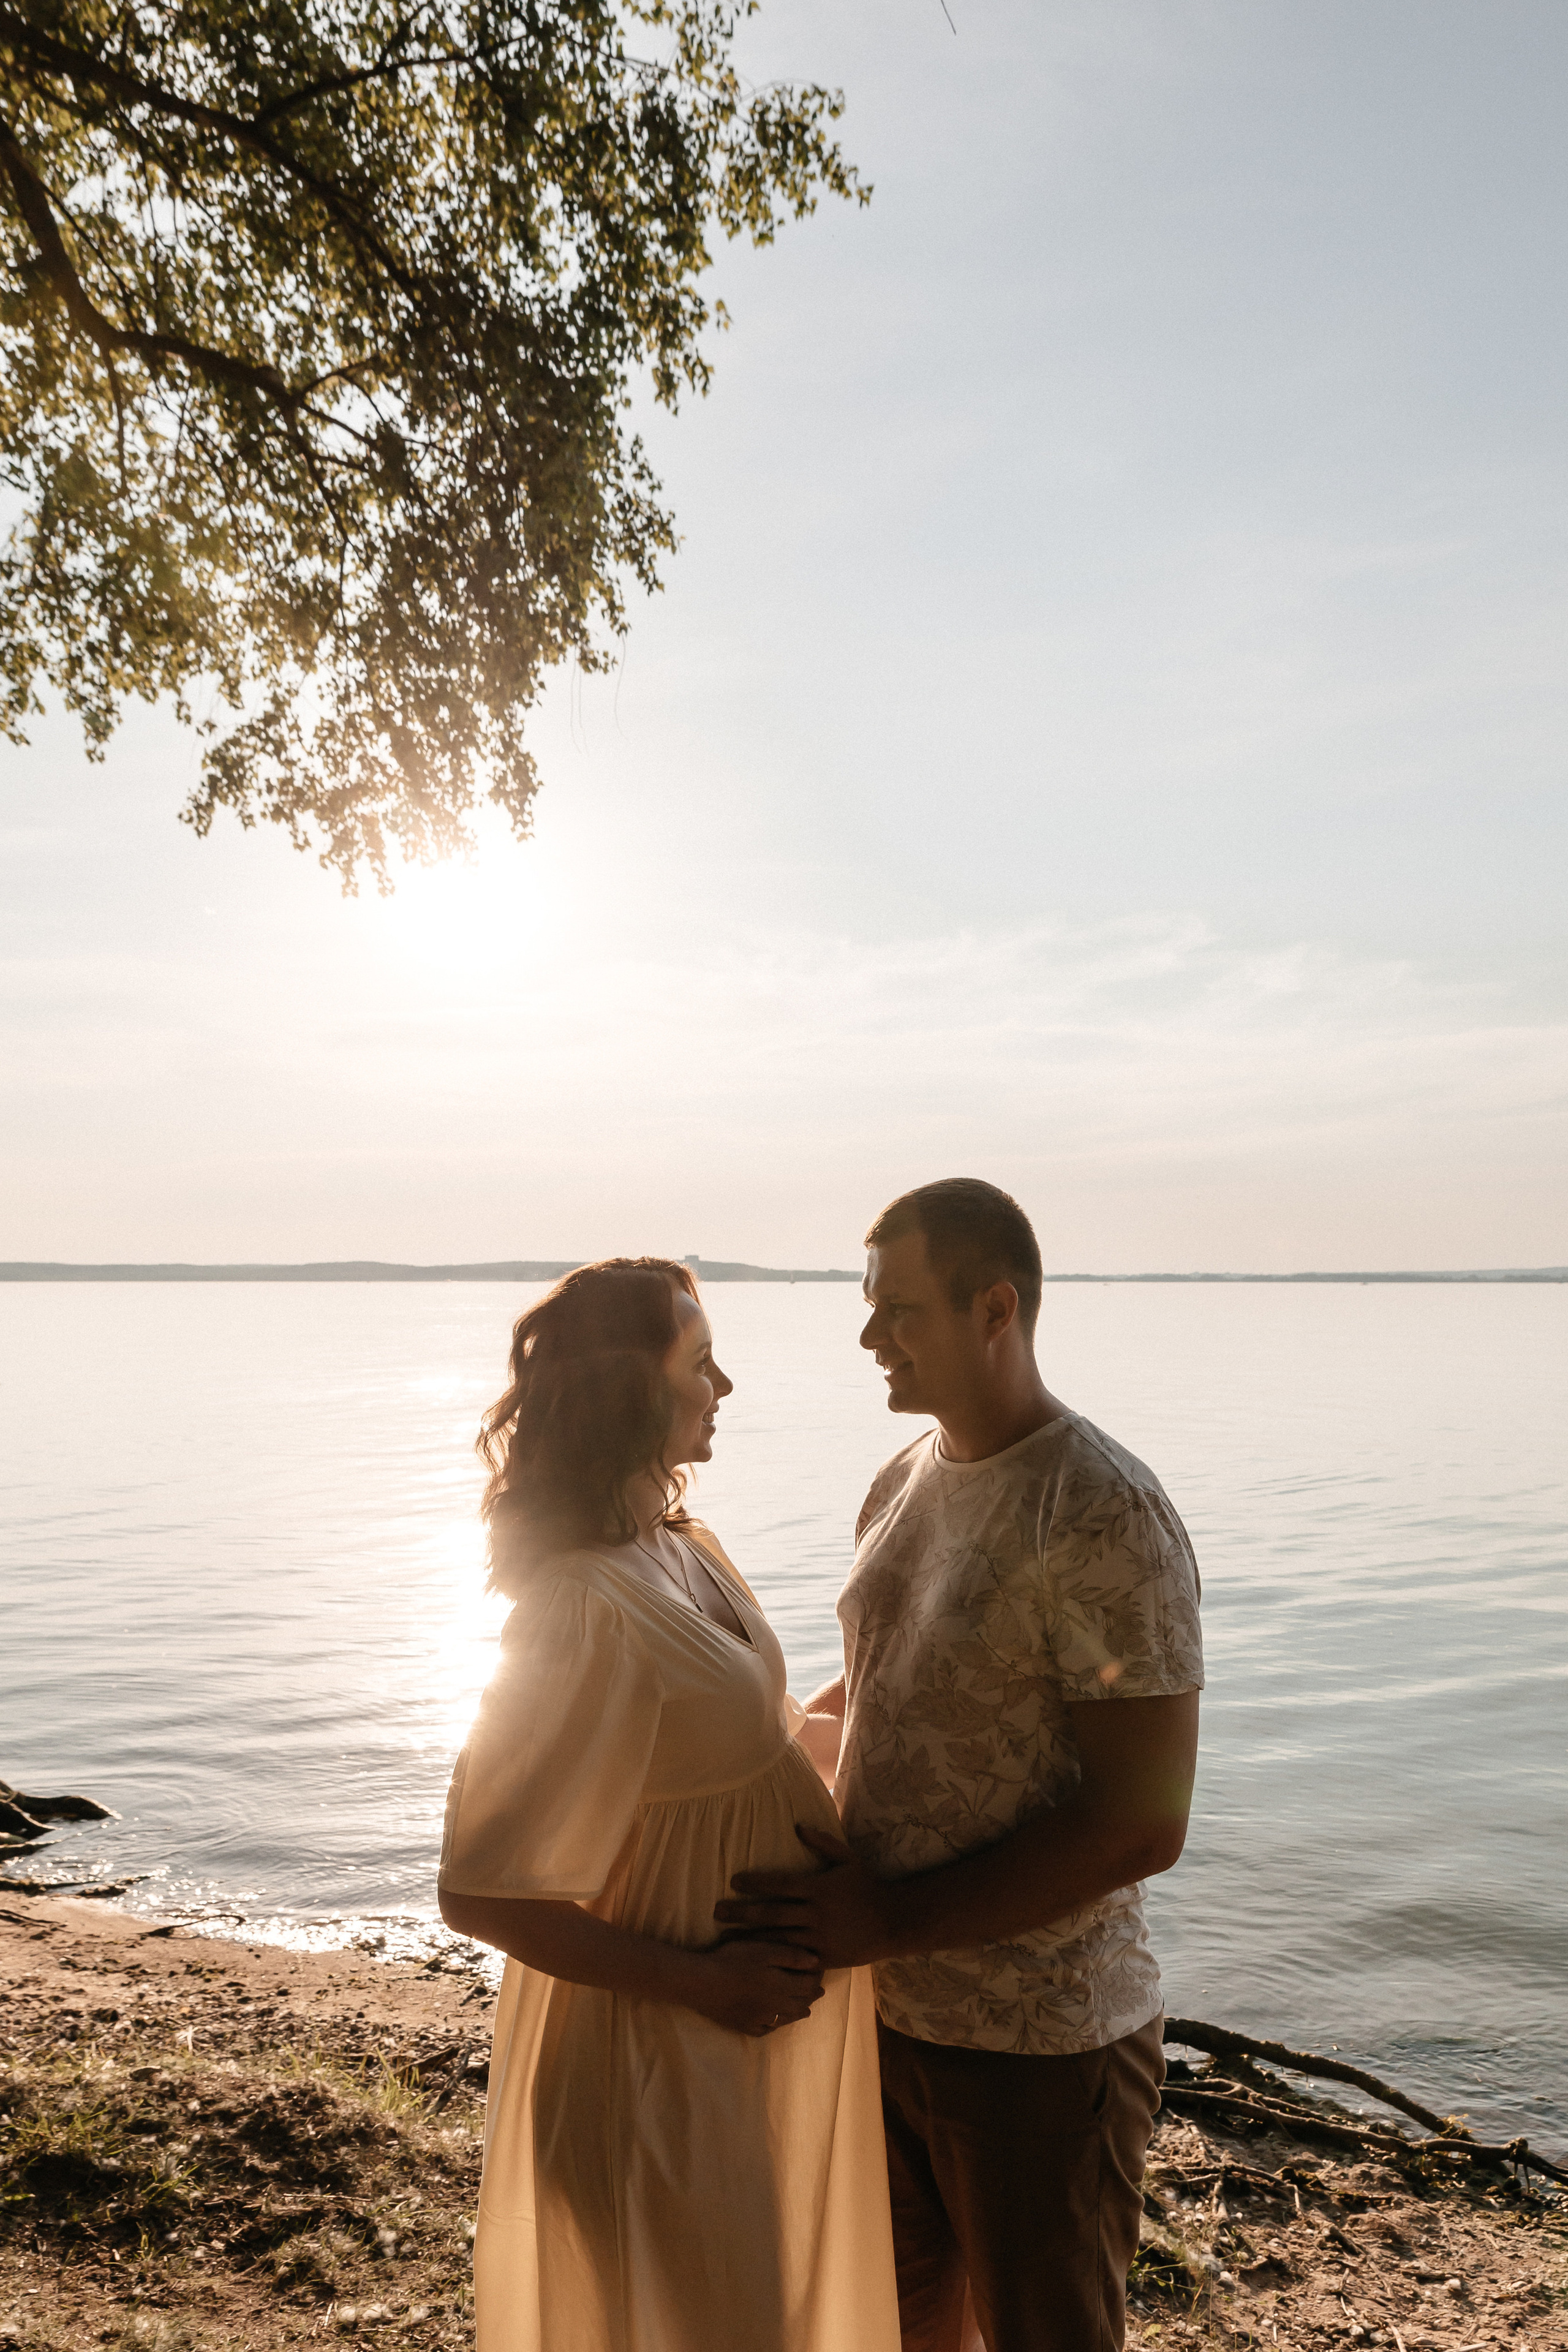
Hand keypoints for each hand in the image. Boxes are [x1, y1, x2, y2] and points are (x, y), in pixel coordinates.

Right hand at [683, 1936, 825, 2036]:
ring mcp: (760, 2020)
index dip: (817, 1978)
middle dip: (811, 1997)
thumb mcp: (763, 1950)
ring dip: (798, 2013)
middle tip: (818, 1991)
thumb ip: (791, 1956)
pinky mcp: (744, 2026)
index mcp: (783, 1987)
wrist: (702, 1983)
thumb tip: (816, 1963)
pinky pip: (766, 2030)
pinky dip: (775, 2025)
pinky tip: (775, 2021)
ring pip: (786, 2019)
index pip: (809, 1985)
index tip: (819, 1971)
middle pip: (801, 2005)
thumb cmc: (733, 1961)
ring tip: (805, 2009)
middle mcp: (776, 2007)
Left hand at [713, 1824, 894, 1969]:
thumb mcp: (848, 1858)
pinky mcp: (824, 1958)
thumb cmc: (867, 1886)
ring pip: (778, 1939)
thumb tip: (797, 1826)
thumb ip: (823, 1842)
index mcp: (819, 1888)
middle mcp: (816, 1914)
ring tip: (726, 1940)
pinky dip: (774, 1959)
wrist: (893, 1921)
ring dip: (750, 1939)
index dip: (756, 1883)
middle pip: (772, 1913)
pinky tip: (755, 1961)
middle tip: (717, 1912)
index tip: (734, 1882)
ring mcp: (820, 1938)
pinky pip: (795, 1959)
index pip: (781, 1885)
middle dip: (742, 1913)